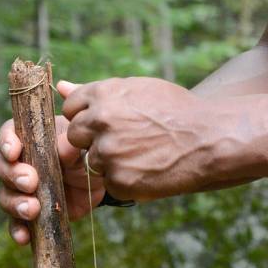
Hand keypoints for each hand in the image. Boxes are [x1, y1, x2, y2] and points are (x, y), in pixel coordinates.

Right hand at [0, 82, 104, 245]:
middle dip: (13, 175)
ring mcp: (22, 189)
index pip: (8, 134)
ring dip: (15, 204)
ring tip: (32, 209)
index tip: (14, 152)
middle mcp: (20, 162)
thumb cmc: (84, 154)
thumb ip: (71, 146)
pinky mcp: (29, 212)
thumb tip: (63, 149)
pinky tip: (24, 237)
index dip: (6, 142)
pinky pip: (16, 223)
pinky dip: (18, 230)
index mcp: (29, 138)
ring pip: (6, 196)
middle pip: (2, 167)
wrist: (97, 181)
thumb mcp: (81, 147)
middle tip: (31, 182)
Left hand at [61, 76, 217, 200]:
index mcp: (104, 95)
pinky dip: (125, 178)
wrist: (208, 138)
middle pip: (75, 135)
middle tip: (125, 139)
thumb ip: (96, 91)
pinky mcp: (118, 180)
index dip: (87, 115)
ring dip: (111, 160)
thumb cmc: (176, 110)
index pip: (72, 106)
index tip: (106, 121)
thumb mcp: (138, 90)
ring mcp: (108, 152)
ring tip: (142, 153)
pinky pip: (109, 181)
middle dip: (93, 139)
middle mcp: (101, 121)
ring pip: (92, 160)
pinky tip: (148, 168)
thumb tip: (60, 86)